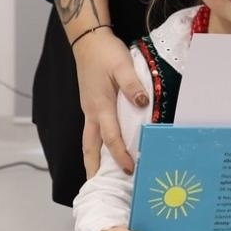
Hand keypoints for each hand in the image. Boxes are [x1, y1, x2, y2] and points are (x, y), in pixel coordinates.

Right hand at [72, 29, 148, 177]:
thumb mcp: (122, 65)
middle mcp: (91, 112)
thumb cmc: (105, 53)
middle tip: (98, 188)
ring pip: (88, 141)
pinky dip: (95, 145)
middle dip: (93, 169)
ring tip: (98, 176)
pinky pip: (91, 131)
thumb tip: (142, 103)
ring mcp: (89, 110)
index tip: (129, 169)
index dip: (120, 155)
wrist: (88, 41)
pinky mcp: (91, 105)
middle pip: (90, 147)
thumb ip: (132, 85)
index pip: (110, 137)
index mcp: (99, 106)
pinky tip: (103, 150)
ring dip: (92, 159)